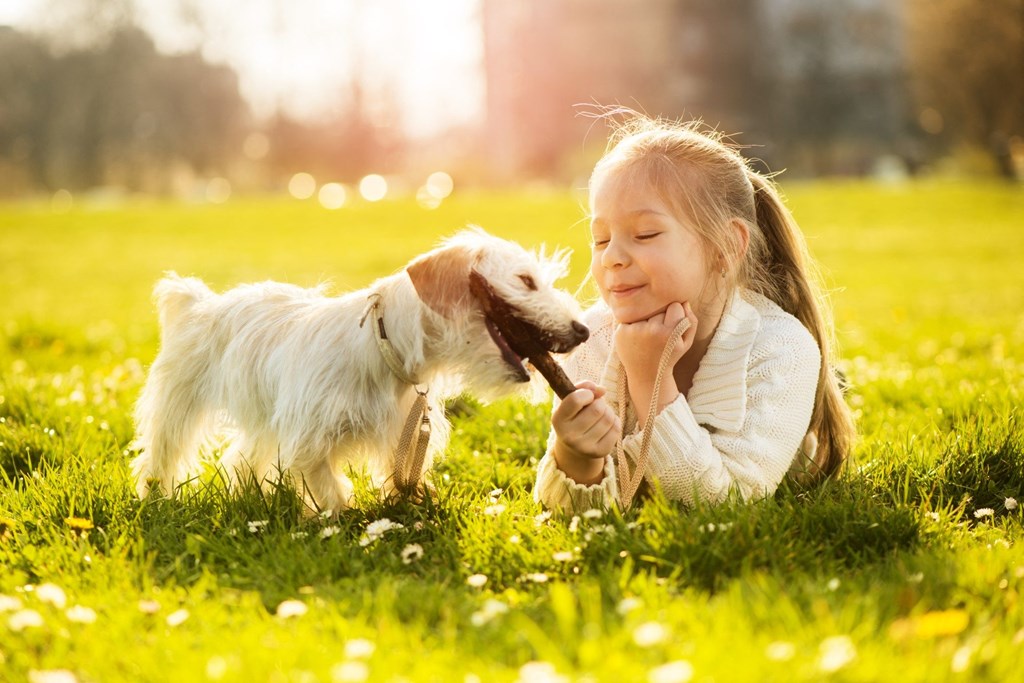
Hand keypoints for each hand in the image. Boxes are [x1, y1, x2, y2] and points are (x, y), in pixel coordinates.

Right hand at [551, 380, 620, 483]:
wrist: (575, 447)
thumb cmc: (574, 416)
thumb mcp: (571, 401)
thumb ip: (583, 387)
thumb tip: (602, 389)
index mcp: (558, 420)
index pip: (575, 400)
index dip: (586, 393)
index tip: (587, 396)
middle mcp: (569, 436)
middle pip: (597, 408)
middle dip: (600, 403)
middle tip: (595, 406)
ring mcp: (584, 447)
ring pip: (608, 418)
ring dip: (608, 411)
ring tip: (600, 416)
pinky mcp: (599, 452)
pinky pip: (616, 428)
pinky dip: (615, 422)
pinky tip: (606, 425)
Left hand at [613, 302, 698, 424]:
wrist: (646, 375)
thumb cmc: (668, 356)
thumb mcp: (686, 343)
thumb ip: (691, 321)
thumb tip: (684, 302)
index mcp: (670, 333)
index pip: (675, 306)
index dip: (675, 314)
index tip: (672, 326)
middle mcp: (652, 331)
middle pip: (659, 307)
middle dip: (661, 317)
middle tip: (658, 335)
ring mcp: (634, 331)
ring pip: (645, 310)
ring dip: (647, 319)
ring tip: (647, 336)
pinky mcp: (621, 332)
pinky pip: (631, 316)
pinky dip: (634, 323)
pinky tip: (636, 338)